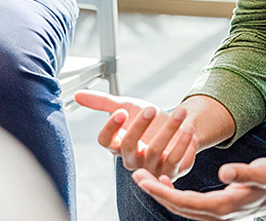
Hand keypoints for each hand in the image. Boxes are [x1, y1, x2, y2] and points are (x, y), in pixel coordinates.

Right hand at [74, 90, 197, 179]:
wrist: (179, 125)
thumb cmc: (150, 119)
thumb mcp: (127, 106)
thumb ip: (103, 102)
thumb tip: (77, 94)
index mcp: (118, 144)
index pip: (105, 141)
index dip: (111, 128)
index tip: (121, 112)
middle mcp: (131, 159)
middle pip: (128, 146)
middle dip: (139, 126)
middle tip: (151, 108)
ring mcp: (150, 167)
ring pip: (154, 151)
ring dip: (169, 129)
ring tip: (180, 112)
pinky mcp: (170, 171)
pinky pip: (174, 160)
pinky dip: (182, 143)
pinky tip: (188, 128)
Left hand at [132, 157, 265, 220]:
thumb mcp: (263, 171)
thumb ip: (244, 171)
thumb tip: (223, 172)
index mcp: (223, 205)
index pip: (185, 202)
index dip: (162, 192)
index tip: (144, 178)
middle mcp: (216, 213)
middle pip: (178, 206)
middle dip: (155, 192)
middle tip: (136, 174)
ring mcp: (216, 213)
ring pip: (181, 207)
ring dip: (161, 193)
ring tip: (144, 177)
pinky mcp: (215, 208)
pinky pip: (188, 205)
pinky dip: (173, 195)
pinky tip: (165, 182)